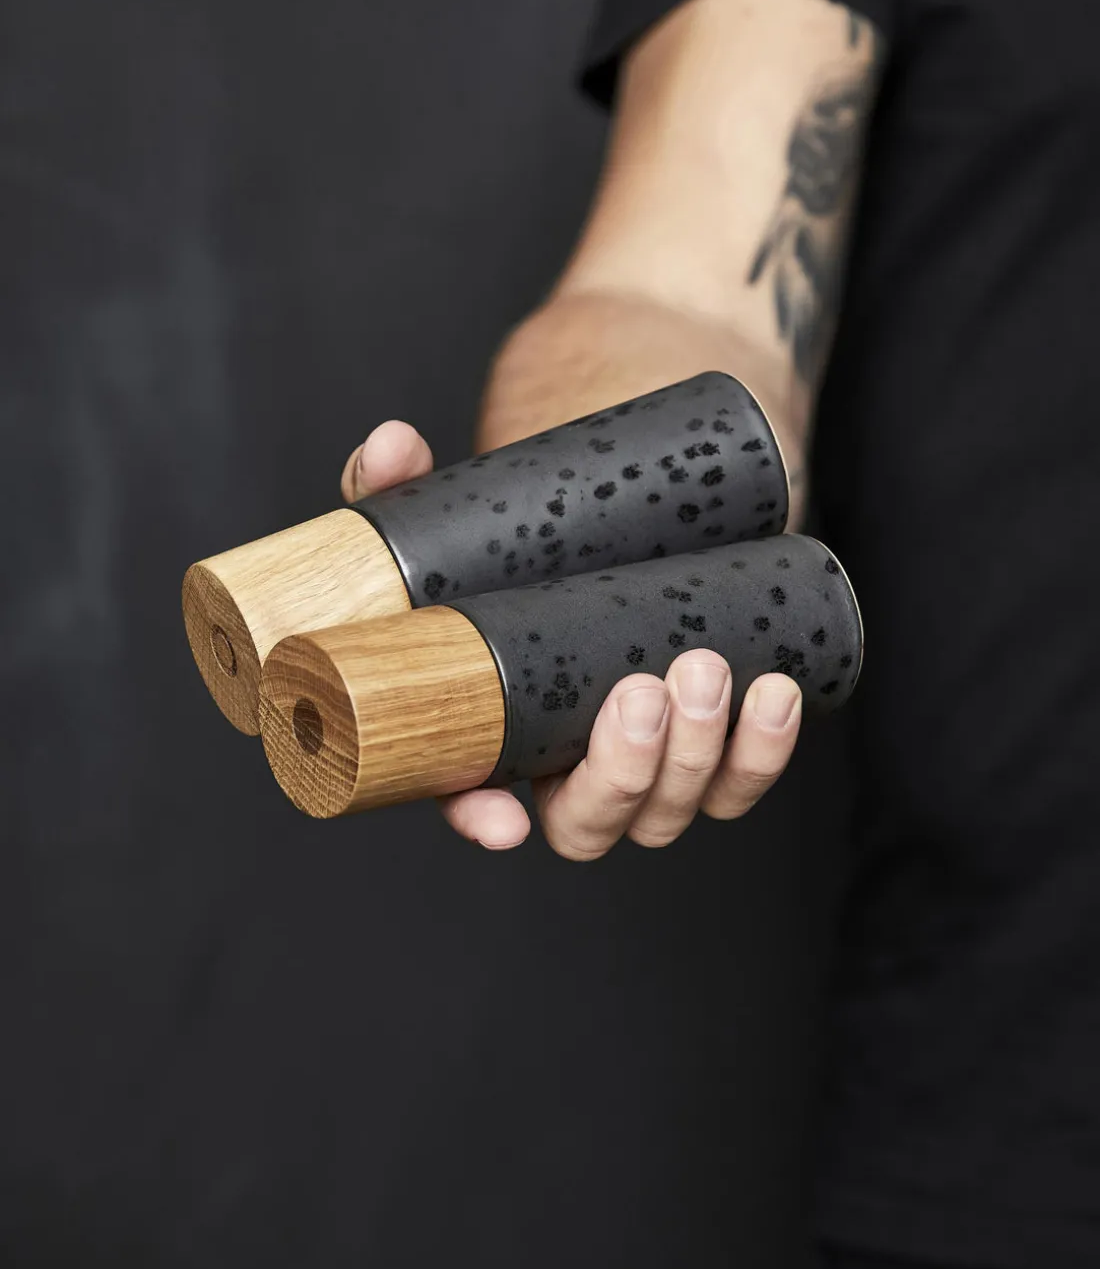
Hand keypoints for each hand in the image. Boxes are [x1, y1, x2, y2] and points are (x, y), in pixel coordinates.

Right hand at [343, 422, 802, 856]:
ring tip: (704, 667)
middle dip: (624, 774)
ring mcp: (642, 762)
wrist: (609, 521)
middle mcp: (562, 768)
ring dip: (696, 755)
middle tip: (640, 690)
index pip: (469, 800)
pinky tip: (771, 693)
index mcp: (487, 734)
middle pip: (588, 824)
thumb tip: (389, 444)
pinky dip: (761, 750)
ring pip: (669, 809)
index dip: (481, 819)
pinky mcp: (709, 739)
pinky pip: (740, 779)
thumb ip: (396, 481)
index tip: (504, 818)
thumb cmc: (515, 540)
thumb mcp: (448, 512)